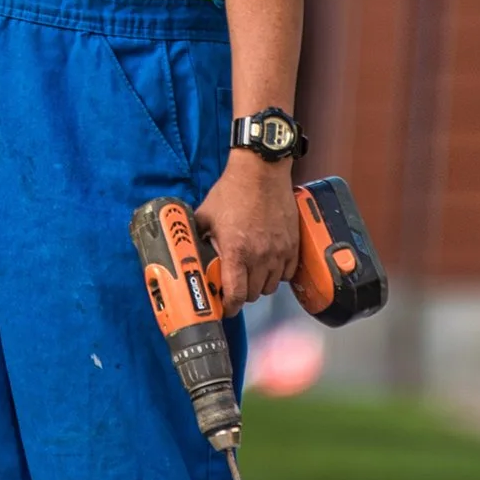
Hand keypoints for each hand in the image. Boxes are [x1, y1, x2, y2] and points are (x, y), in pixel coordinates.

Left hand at [194, 152, 297, 315]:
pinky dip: (277, 274)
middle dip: (242, 294)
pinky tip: (267, 264)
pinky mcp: (293, 244)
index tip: (224, 307)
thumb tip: (186, 250)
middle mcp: (260, 256)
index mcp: (236, 251)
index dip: (228, 307)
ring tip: (250, 272)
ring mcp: (279, 251)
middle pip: (253, 295)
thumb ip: (197, 236)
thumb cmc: (232, 191)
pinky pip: (287, 274)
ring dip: (259, 284)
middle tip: (234, 284)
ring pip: (271, 286)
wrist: (261, 171)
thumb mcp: (206, 214)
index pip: (236, 295)